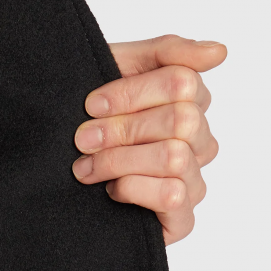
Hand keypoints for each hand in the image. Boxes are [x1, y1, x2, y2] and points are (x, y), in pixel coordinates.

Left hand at [72, 34, 225, 245]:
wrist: (50, 161)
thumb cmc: (87, 116)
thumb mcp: (118, 68)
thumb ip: (168, 52)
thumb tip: (220, 51)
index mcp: (190, 102)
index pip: (183, 82)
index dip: (130, 93)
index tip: (91, 105)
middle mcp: (199, 141)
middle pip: (182, 121)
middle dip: (123, 128)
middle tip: (84, 139)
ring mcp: (194, 180)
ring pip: (176, 158)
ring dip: (121, 160)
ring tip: (87, 166)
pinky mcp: (182, 219)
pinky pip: (173, 196)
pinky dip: (134, 189)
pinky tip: (110, 189)